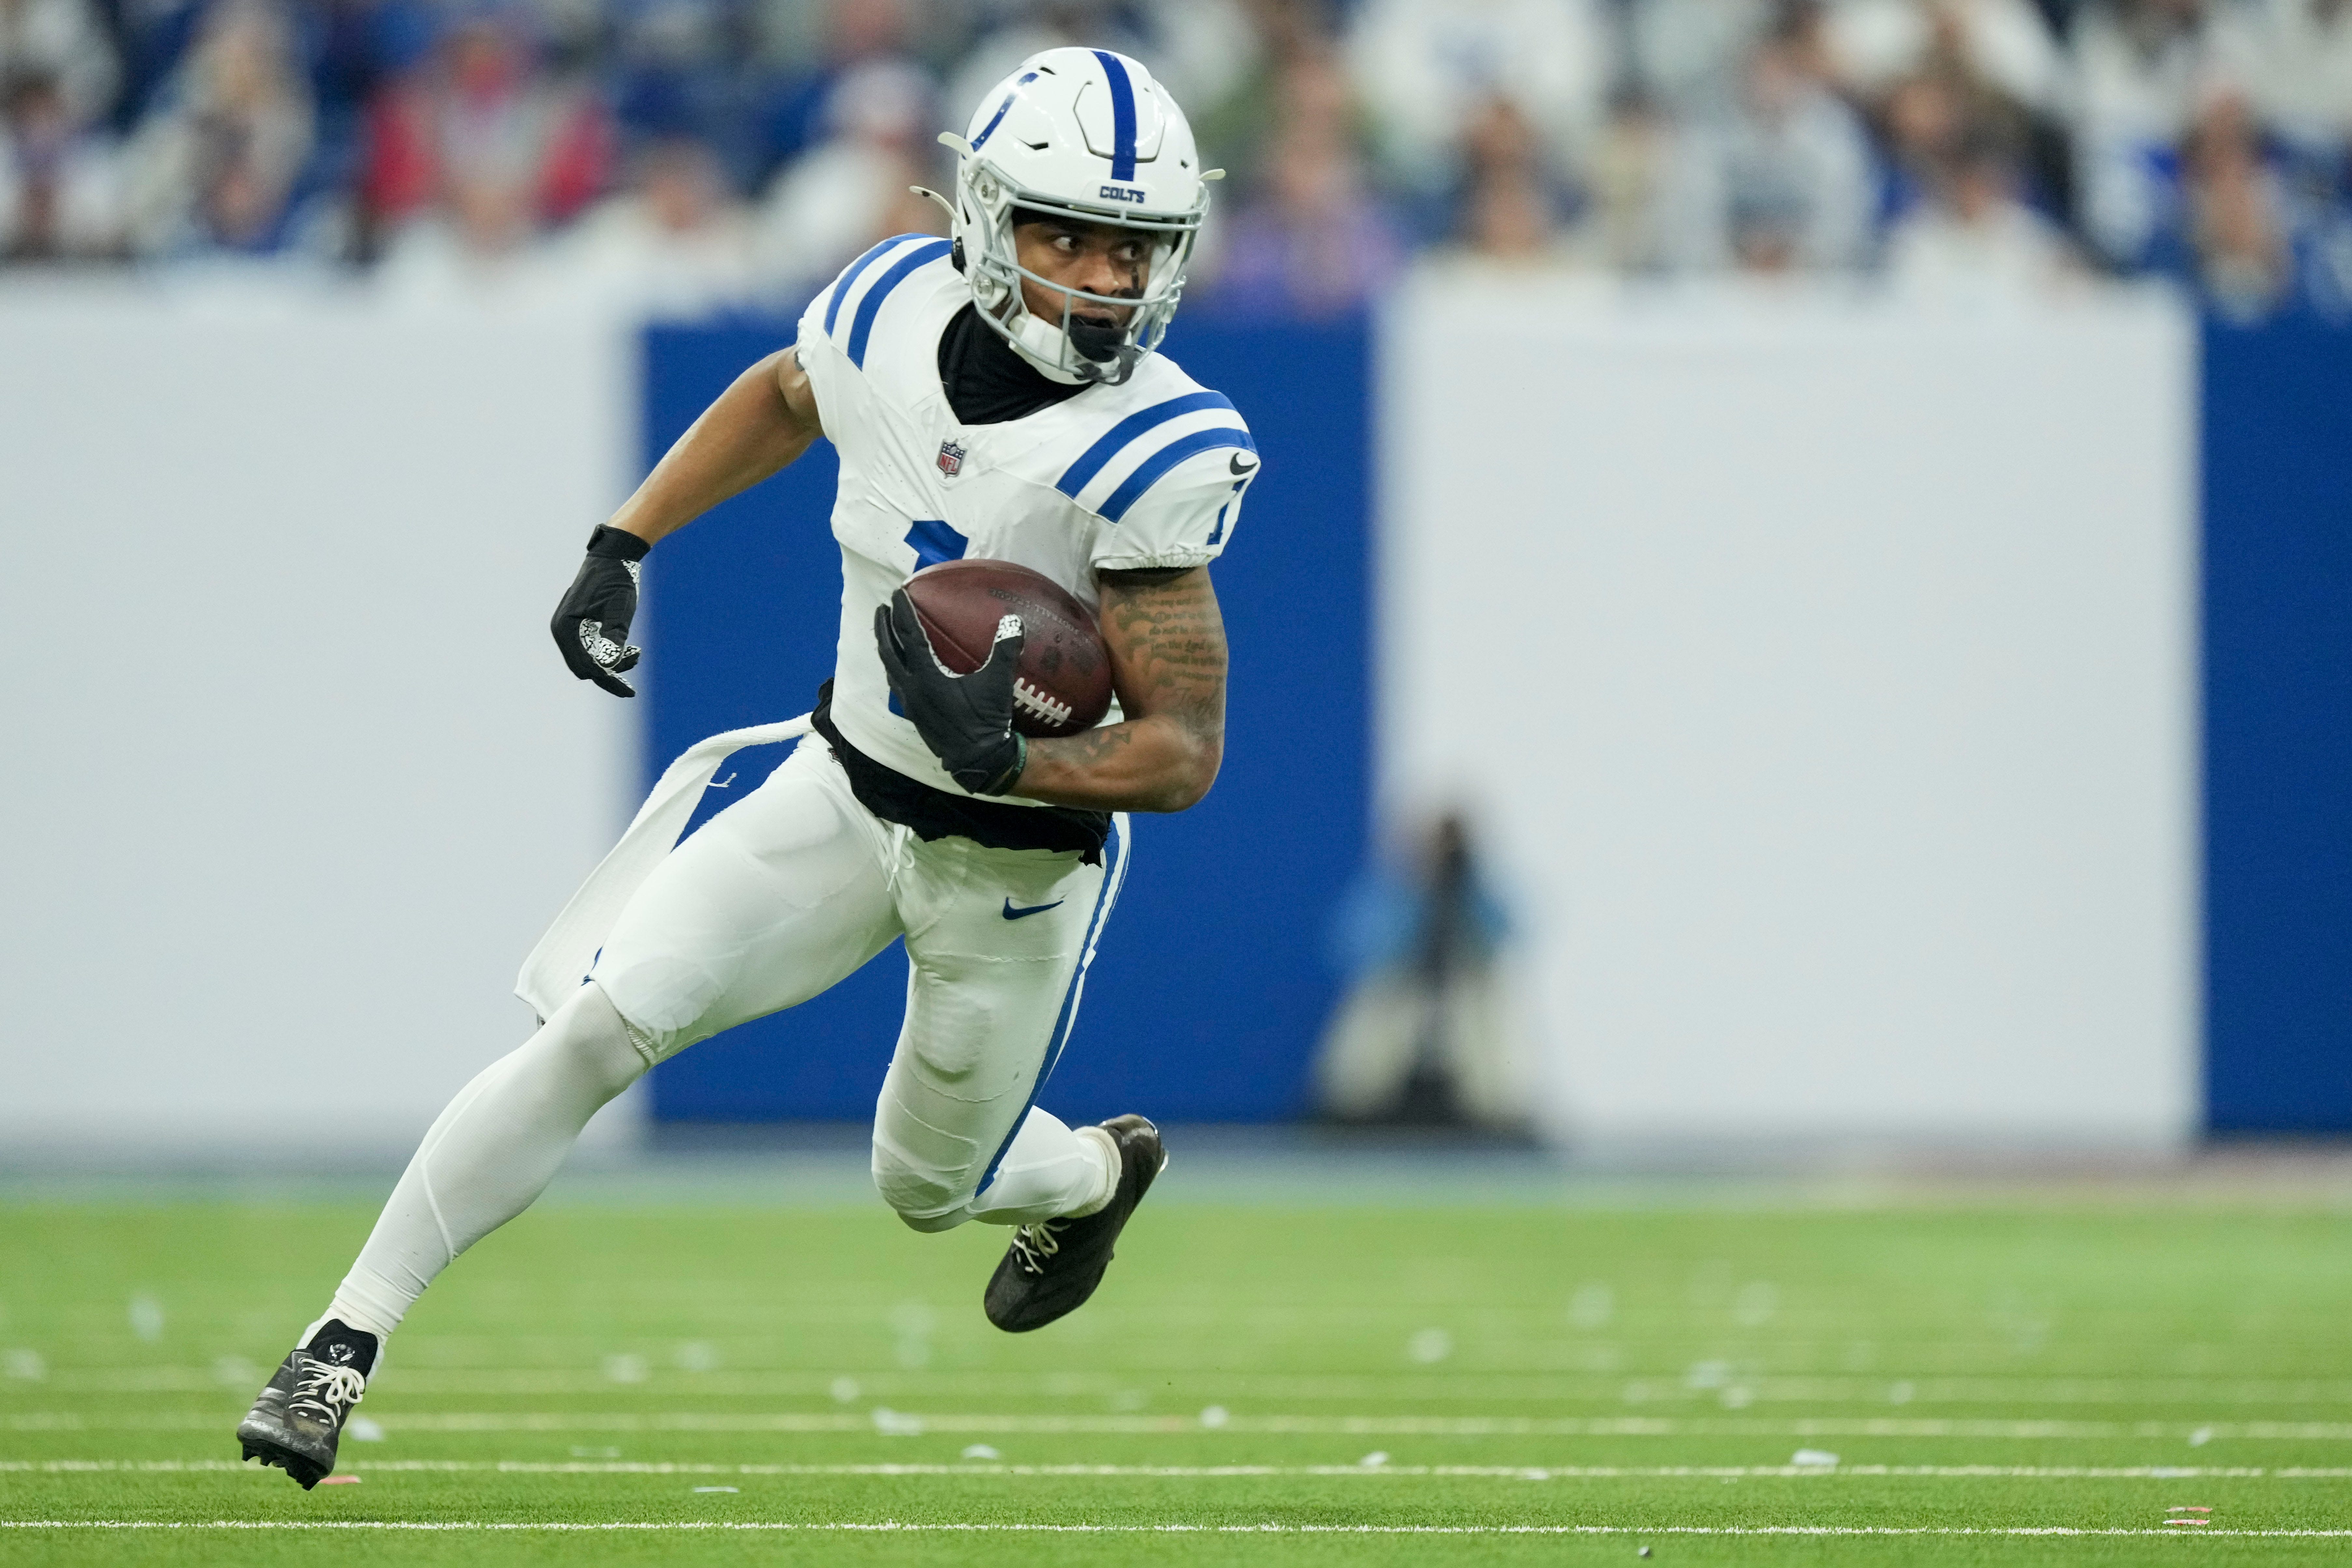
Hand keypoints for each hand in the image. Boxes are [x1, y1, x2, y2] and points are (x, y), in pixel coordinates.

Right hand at [551, 526, 649, 696]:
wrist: (613, 556)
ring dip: (611, 662)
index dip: (608, 678)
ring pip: (587, 659)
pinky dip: (607, 653)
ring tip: (636, 652)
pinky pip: (589, 648)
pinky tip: (629, 648)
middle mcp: (561, 629)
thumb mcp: (619, 609)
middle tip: (636, 659)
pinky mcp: (577, 624)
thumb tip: (608, 664)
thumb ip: (614, 637)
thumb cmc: (616, 580)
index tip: (629, 687)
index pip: (584, 666)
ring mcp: (567, 627)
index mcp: (566, 627)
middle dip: (610, 671)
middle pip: (583, 667)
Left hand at [874, 588, 1027, 794]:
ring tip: (886, 634)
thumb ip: (1005, 650)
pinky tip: (901, 668)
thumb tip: (1013, 621)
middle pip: (889, 651)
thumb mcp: (998, 683)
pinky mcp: (915, 715)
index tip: (898, 593)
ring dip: (886, 648)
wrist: (978, 760)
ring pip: (890, 669)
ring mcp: (911, 703)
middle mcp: (912, 688)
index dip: (903, 612)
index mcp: (927, 676)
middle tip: (882, 608)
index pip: (909, 636)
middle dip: (883, 627)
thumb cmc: (985, 721)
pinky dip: (895, 669)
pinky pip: (898, 685)